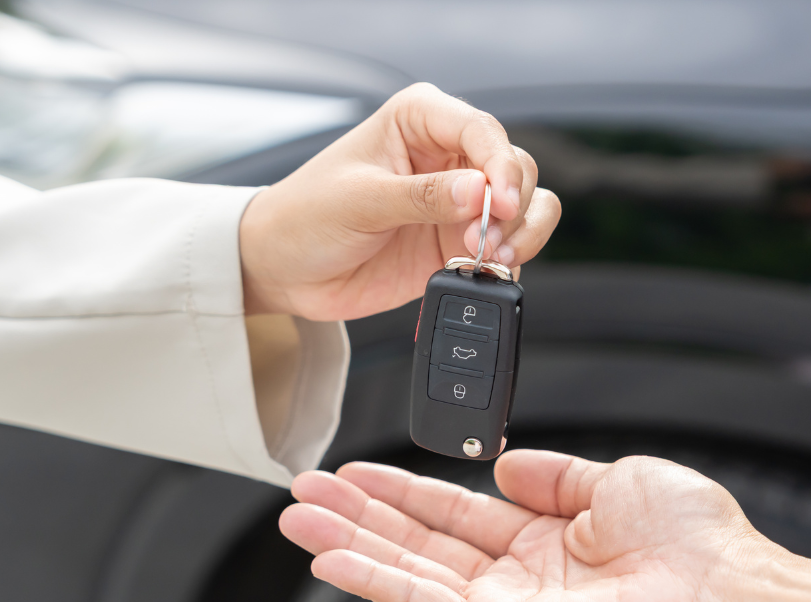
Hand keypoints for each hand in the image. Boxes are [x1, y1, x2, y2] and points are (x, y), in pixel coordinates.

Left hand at [237, 83, 558, 319]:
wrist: (284, 270)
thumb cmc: (306, 217)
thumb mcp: (358, 201)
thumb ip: (421, 196)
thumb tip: (478, 192)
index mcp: (419, 120)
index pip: (482, 130)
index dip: (501, 166)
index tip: (501, 204)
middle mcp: (447, 155)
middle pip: (516, 166)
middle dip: (513, 205)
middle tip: (487, 240)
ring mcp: (458, 201)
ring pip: (525, 205)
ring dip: (521, 234)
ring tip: (490, 258)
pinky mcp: (460, 242)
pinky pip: (509, 246)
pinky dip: (510, 262)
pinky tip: (483, 272)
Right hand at [281, 450, 810, 601]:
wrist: (725, 593)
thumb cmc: (694, 543)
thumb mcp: (614, 479)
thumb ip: (553, 476)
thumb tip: (506, 466)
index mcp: (547, 541)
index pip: (455, 513)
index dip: (402, 490)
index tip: (356, 472)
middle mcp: (520, 578)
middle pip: (419, 541)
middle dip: (358, 515)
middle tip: (303, 492)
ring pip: (409, 571)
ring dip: (349, 542)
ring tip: (297, 515)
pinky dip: (373, 580)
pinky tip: (330, 559)